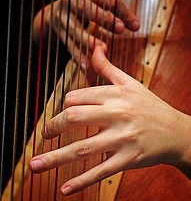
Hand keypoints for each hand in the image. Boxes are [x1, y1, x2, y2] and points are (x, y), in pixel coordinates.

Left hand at [30, 45, 190, 194]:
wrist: (177, 131)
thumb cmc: (150, 105)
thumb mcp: (129, 82)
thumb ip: (107, 66)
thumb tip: (94, 45)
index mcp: (114, 94)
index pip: (76, 97)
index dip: (63, 106)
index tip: (60, 115)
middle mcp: (117, 114)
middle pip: (73, 117)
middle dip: (53, 127)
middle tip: (44, 135)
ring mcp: (122, 138)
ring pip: (82, 148)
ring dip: (54, 158)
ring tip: (34, 165)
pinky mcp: (128, 159)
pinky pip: (100, 171)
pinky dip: (81, 181)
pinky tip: (64, 189)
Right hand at [33, 0, 152, 69]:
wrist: (56, 11)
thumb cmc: (87, 1)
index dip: (123, 12)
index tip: (136, 26)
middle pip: (88, 9)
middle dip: (104, 18)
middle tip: (121, 29)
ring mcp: (62, 16)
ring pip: (75, 28)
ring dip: (88, 39)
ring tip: (103, 49)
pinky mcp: (58, 31)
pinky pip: (68, 44)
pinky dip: (77, 55)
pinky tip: (86, 66)